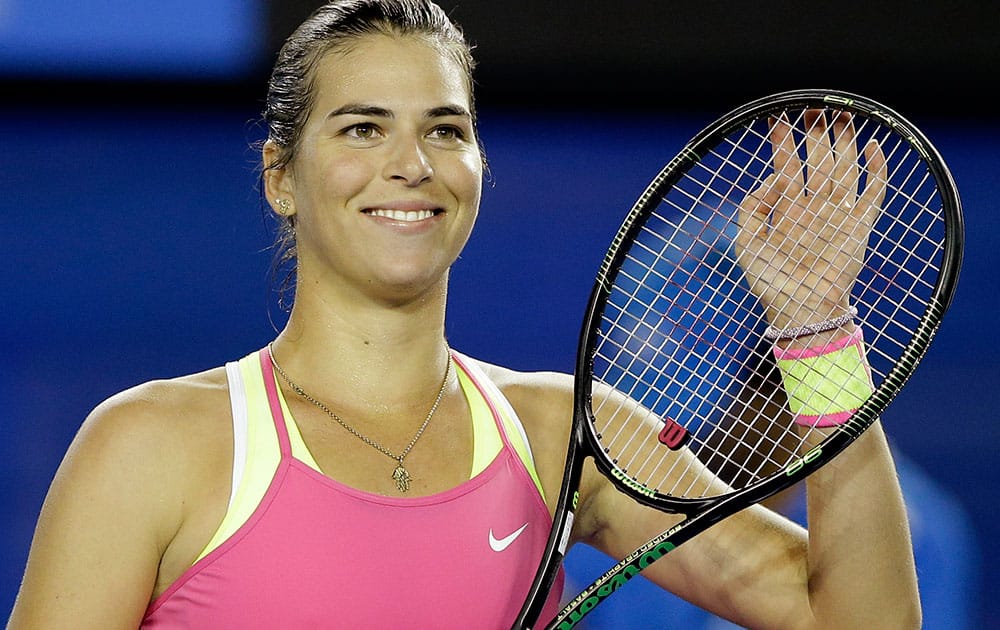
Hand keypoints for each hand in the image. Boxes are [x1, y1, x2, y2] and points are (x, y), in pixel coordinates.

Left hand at [735, 110, 886, 328]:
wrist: (800, 312)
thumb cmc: (771, 282)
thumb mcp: (746, 243)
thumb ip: (751, 208)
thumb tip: (772, 178)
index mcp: (787, 208)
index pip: (786, 163)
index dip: (782, 141)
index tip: (777, 116)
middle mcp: (814, 205)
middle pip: (818, 158)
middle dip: (815, 132)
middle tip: (812, 107)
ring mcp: (838, 213)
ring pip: (845, 166)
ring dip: (844, 140)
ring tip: (840, 112)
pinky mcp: (860, 225)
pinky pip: (873, 191)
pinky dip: (876, 169)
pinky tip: (872, 146)